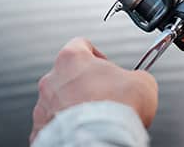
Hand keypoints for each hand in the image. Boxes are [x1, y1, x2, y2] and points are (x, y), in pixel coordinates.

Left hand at [30, 38, 157, 143]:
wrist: (101, 139)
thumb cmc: (116, 109)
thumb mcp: (142, 81)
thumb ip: (136, 75)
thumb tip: (139, 81)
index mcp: (72, 58)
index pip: (81, 45)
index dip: (97, 56)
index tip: (106, 67)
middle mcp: (52, 79)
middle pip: (68, 74)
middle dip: (85, 84)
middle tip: (104, 95)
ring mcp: (44, 106)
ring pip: (59, 100)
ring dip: (74, 105)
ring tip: (94, 118)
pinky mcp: (40, 131)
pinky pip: (53, 125)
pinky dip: (66, 128)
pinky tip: (83, 131)